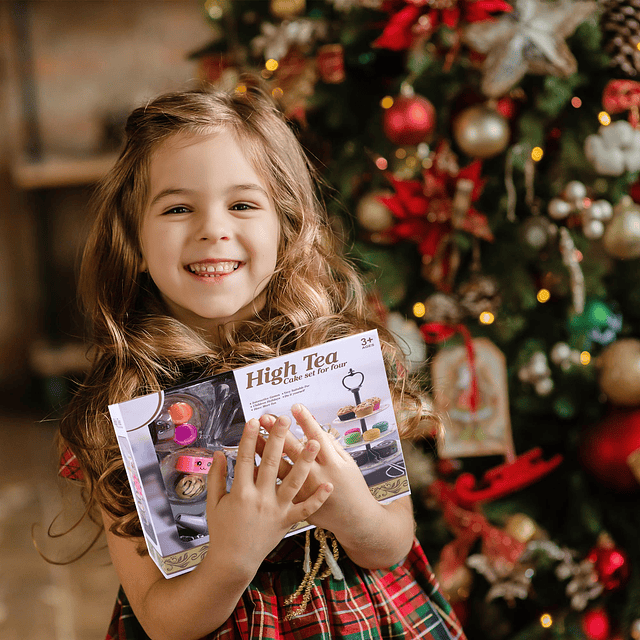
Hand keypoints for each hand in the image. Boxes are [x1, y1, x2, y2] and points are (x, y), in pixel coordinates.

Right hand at [205, 415, 332, 575]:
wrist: (233, 562)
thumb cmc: (222, 531)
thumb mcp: (213, 503)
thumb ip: (215, 477)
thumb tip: (219, 453)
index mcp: (240, 492)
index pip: (245, 458)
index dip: (249, 438)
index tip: (255, 420)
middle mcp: (259, 499)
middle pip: (271, 463)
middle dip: (278, 439)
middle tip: (285, 420)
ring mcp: (276, 510)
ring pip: (293, 482)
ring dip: (305, 461)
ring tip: (314, 442)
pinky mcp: (287, 521)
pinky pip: (305, 510)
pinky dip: (318, 498)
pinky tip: (329, 486)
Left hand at [258, 404, 375, 537]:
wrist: (356, 521)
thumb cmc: (354, 490)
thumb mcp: (349, 464)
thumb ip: (333, 446)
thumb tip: (317, 430)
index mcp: (332, 463)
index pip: (316, 436)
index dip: (305, 420)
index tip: (295, 407)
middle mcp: (316, 476)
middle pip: (293, 450)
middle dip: (278, 432)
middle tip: (266, 417)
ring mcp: (305, 491)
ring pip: (281, 469)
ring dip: (267, 451)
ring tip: (255, 436)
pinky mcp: (296, 504)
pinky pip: (277, 489)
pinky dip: (265, 478)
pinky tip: (253, 466)